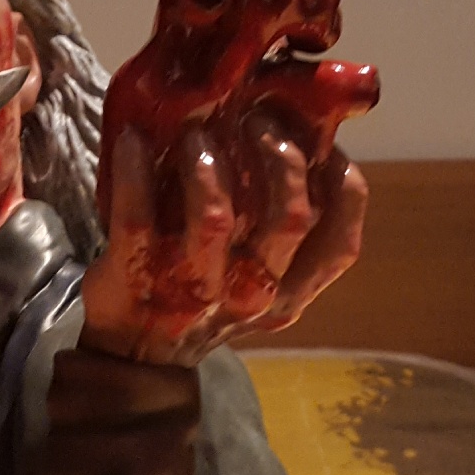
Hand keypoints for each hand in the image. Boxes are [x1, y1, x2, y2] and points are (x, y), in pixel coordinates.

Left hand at [82, 0, 376, 365]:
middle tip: (257, 119)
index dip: (343, 188)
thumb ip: (278, 232)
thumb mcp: (253, 279)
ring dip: (207, 161)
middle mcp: (249, 295)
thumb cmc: (199, 296)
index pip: (340, 245)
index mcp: (286, 295)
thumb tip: (302, 143)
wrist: (132, 356)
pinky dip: (134, 172)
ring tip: (194, 130)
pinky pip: (137, 218)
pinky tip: (133, 141)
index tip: (327, 145)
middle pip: (287, 218)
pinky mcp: (135, 277)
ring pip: (216, 217)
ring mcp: (192, 290)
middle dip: (279, 155)